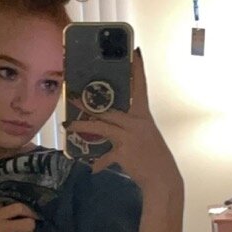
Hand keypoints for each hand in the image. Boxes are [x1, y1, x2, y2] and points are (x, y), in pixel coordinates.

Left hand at [66, 48, 182, 191]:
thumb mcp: (145, 136)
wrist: (162, 178)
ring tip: (68, 124)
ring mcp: (130, 137)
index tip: (135, 53)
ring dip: (83, 125)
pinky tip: (93, 168)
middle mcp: (137, 123)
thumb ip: (128, 127)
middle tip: (72, 97)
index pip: (141, 87)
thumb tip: (109, 123)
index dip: (138, 69)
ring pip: (102, 126)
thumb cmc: (154, 157)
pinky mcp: (124, 152)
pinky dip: (99, 163)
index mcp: (144, 116)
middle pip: (109, 109)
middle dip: (88, 104)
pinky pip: (106, 156)